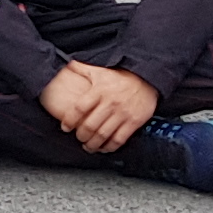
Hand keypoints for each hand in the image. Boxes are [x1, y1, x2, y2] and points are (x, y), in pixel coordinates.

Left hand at [39, 60, 160, 152]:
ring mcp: (123, 113)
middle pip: (90, 125)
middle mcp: (110, 103)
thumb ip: (81, 68)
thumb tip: (65, 64)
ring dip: (93, 144)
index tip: (65, 127)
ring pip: (103, 135)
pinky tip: (104, 148)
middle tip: (78, 138)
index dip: (69, 120)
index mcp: (99, 90)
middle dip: (81, 136)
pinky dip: (110, 147)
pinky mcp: (134, 121)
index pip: (79, 108)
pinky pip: (119, 139)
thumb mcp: (100, 69)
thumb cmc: (120, 76)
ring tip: (88, 147)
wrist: (147, 78)